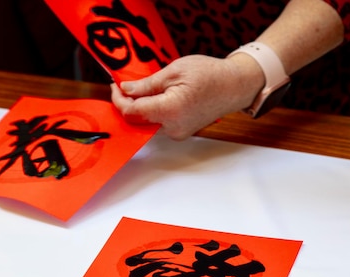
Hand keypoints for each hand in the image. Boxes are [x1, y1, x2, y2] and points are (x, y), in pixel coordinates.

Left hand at [110, 54, 263, 140]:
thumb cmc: (209, 75)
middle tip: (126, 85)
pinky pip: (160, 124)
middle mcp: (173, 127)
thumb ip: (146, 84)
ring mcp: (178, 133)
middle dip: (129, 103)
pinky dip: (154, 111)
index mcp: (169, 110)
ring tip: (144, 89)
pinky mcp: (182, 133)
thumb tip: (126, 90)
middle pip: (139, 119)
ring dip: (142, 107)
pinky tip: (158, 97)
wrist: (234, 86)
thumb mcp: (173, 71)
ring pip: (149, 122)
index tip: (115, 87)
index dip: (119, 100)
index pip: (132, 111)